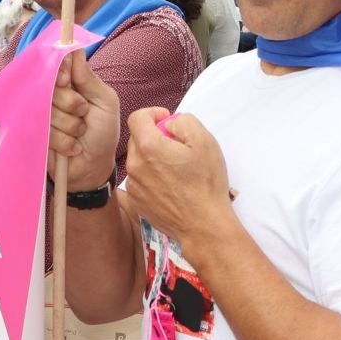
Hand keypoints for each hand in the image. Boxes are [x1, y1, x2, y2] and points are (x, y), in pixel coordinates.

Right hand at [48, 50, 120, 191]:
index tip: (67, 80)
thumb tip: (75, 50)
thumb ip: (89, 78)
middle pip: (49, 87)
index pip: (55, 65)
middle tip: (83, 113)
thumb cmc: (103, 133)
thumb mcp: (106, 102)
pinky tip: (73, 147)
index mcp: (70, 83)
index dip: (59, 70)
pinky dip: (65, 142)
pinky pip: (45, 132)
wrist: (93, 167)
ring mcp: (42, 116)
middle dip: (70, 103)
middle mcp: (53, 96)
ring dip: (71, 126)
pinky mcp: (35, 135)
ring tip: (80, 134)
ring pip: (48, 111)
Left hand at [120, 109, 235, 257]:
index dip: (153, 114)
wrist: (203, 225)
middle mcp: (135, 165)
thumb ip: (183, 121)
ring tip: (177, 170)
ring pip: (139, 160)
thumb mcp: (204, 141)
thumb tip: (169, 123)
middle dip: (156, 137)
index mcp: (149, 147)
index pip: (137, 117)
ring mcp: (135, 185)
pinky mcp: (138, 201)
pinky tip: (172, 186)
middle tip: (178, 147)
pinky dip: (153, 176)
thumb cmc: (206, 184)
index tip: (168, 121)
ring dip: (154, 158)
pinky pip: (141, 179)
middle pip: (138, 139)